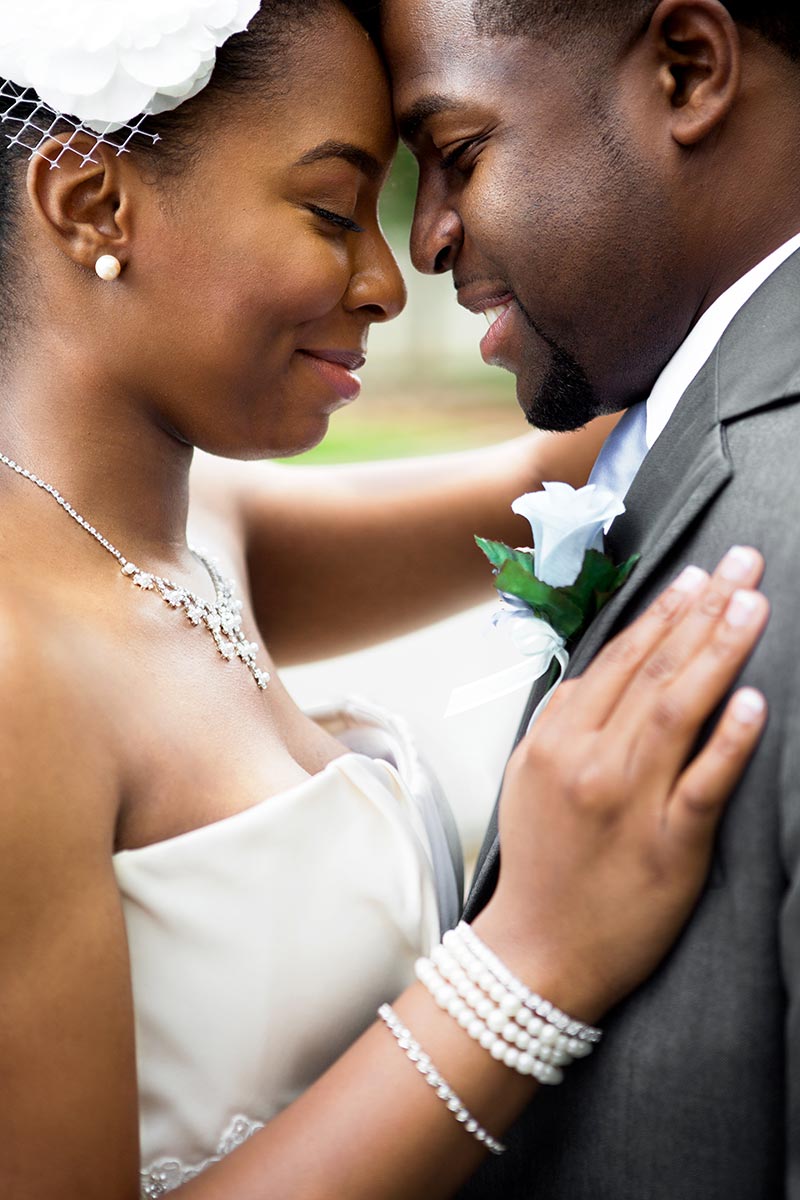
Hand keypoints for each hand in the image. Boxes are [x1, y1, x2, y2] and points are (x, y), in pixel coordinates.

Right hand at [477, 546, 768, 1021]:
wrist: (537, 952)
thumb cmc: (541, 863)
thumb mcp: (528, 778)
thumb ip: (564, 720)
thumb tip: (607, 668)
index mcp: (555, 739)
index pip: (618, 658)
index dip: (663, 612)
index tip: (698, 575)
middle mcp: (589, 759)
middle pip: (653, 669)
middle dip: (702, 609)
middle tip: (742, 562)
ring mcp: (629, 801)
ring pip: (678, 709)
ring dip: (719, 650)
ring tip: (754, 604)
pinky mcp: (669, 846)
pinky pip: (703, 784)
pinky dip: (728, 739)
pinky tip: (753, 701)